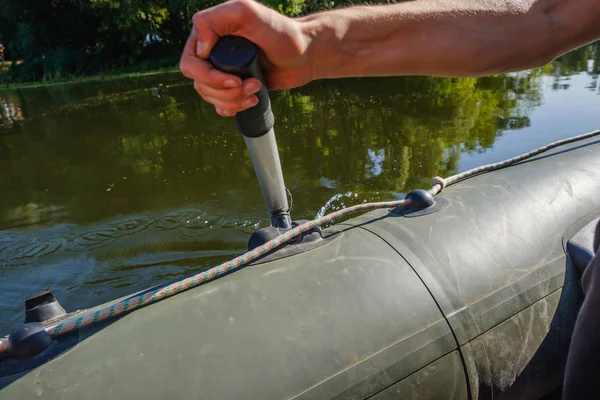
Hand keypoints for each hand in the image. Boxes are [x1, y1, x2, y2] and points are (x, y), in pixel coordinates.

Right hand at [179, 0, 312, 116]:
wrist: (305, 54)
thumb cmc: (280, 31)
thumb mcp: (247, 13)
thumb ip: (216, 19)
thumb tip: (199, 49)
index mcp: (209, 34)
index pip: (191, 63)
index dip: (209, 77)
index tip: (236, 79)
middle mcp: (212, 52)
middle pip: (199, 84)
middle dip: (224, 92)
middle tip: (252, 86)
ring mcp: (223, 70)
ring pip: (210, 97)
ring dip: (233, 100)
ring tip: (257, 91)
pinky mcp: (234, 86)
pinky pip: (220, 105)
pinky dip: (232, 108)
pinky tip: (249, 102)